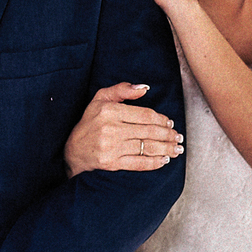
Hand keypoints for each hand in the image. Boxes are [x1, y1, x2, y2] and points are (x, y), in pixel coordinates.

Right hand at [65, 82, 183, 176]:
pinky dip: (155, 162)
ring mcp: (112, 147)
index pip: (144, 115)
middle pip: (149, 131)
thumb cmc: (90, 122)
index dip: (161, 119)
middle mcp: (111, 129)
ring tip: (177, 148)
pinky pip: (139, 163)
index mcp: (110, 111)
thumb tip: (145, 88)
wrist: (73, 150)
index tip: (170, 123)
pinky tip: (165, 160)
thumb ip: (122, 90)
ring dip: (166, 148)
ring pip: (146, 147)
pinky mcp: (112, 163)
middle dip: (168, 135)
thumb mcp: (100, 99)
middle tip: (178, 137)